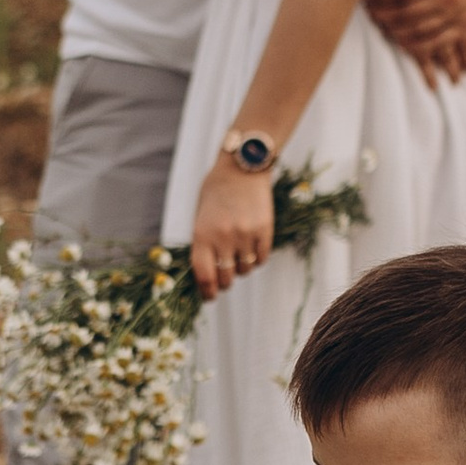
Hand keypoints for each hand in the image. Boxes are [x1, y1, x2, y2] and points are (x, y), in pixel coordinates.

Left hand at [189, 162, 275, 298]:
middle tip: (224, 280)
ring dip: (240, 268)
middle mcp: (224, 237)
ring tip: (238, 254)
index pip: (204, 275)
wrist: (242, 167)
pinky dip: (255, 259)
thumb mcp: (200, 216)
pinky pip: (260, 259)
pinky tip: (251, 249)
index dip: (207, 291)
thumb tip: (206, 274)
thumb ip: (202, 244)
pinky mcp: (264, 231)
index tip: (209, 297)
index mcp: (202, 234)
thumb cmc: (216, 191)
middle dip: (224, 283)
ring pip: (244, 269)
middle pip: (226, 278)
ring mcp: (246, 234)